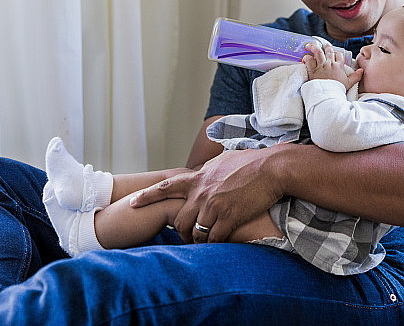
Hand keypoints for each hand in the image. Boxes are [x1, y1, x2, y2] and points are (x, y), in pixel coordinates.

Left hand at [129, 148, 281, 243]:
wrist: (272, 168)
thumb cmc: (252, 162)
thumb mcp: (224, 159)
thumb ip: (208, 168)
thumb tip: (203, 169)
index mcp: (199, 178)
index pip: (166, 187)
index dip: (147, 196)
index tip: (131, 203)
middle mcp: (202, 192)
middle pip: (179, 219)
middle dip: (180, 232)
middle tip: (186, 237)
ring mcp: (214, 205)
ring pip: (195, 232)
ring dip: (197, 240)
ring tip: (202, 243)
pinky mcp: (229, 217)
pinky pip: (214, 238)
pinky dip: (213, 244)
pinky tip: (218, 244)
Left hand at [303, 43, 361, 90]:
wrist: (328, 94)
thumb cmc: (338, 89)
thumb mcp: (349, 83)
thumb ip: (356, 76)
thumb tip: (361, 71)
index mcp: (339, 66)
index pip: (339, 55)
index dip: (337, 53)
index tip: (335, 53)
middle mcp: (330, 64)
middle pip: (329, 51)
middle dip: (327, 47)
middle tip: (324, 45)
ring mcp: (321, 66)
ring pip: (318, 52)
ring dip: (314, 47)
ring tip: (311, 45)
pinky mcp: (313, 70)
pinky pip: (309, 60)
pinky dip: (307, 58)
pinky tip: (305, 57)